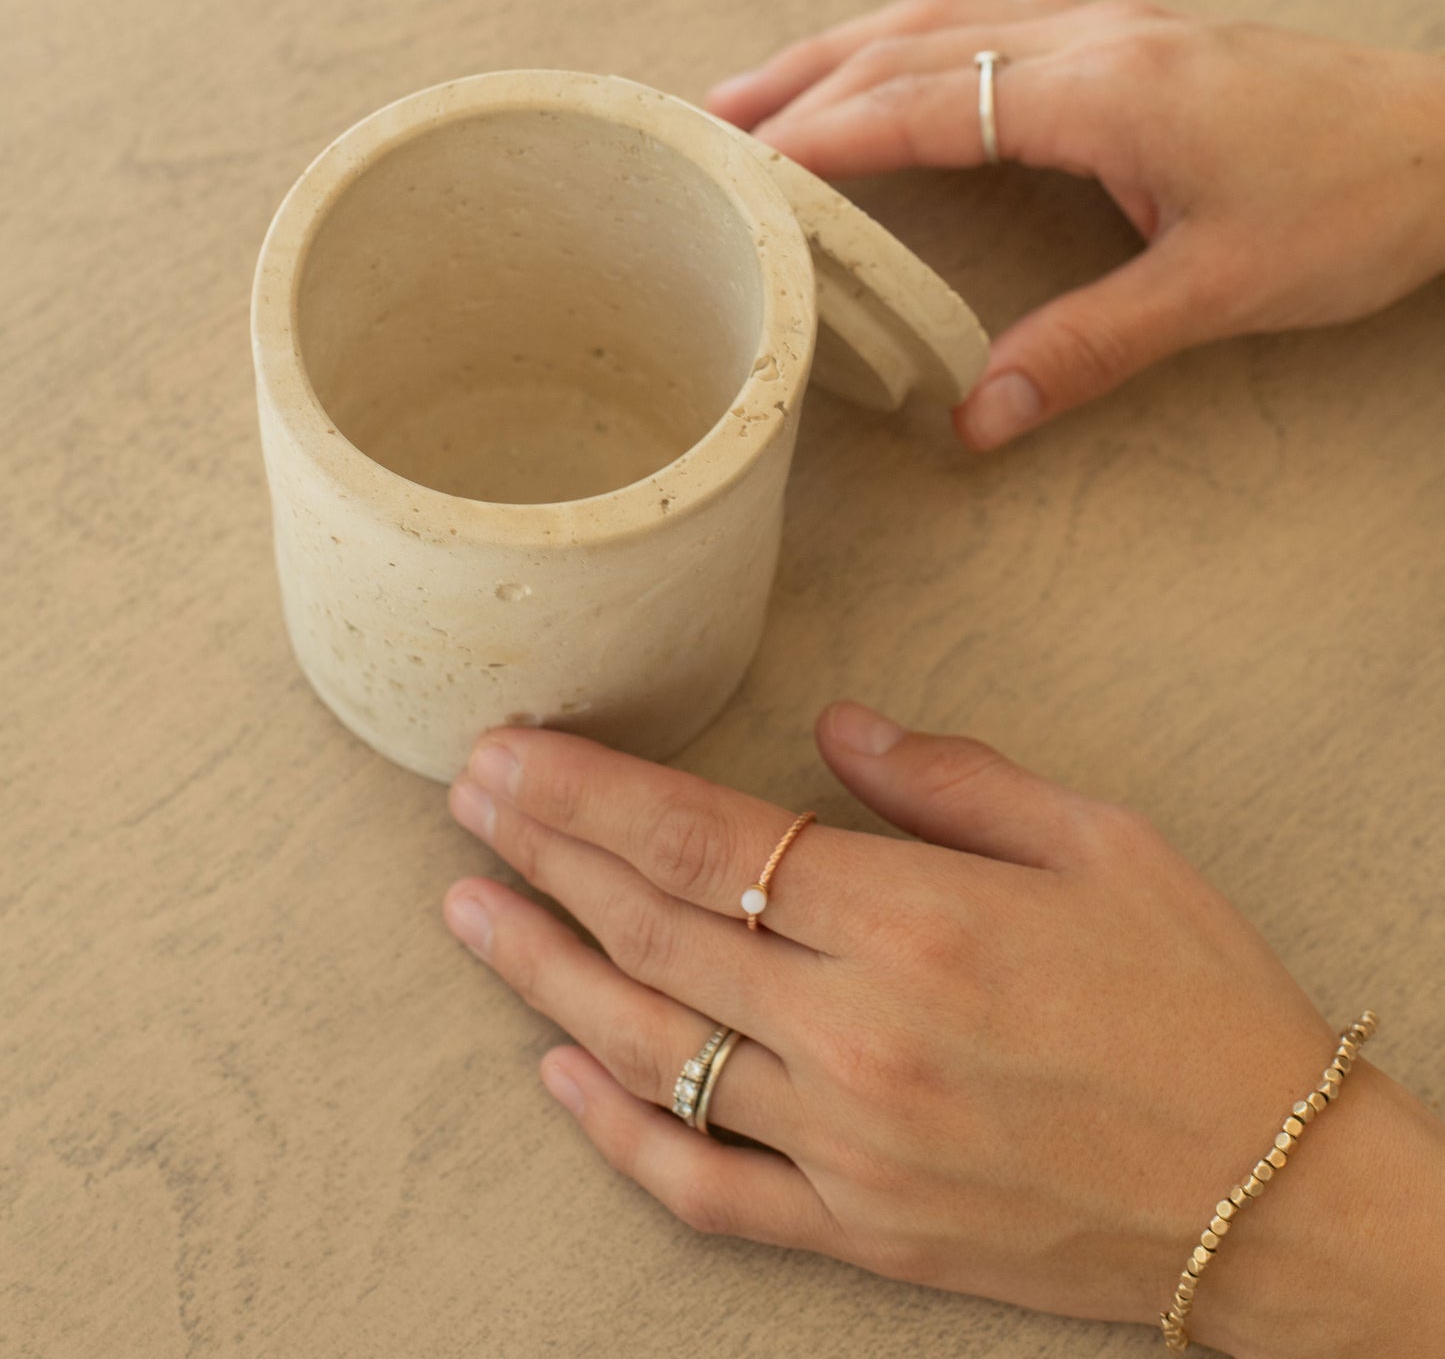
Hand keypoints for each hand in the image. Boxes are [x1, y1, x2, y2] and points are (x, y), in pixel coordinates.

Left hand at [443, 710, 1444, 1356]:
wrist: (1274, 1192)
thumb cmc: (1200, 995)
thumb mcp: (1102, 839)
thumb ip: (953, 776)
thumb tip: (833, 727)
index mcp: (919, 921)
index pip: (705, 840)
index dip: (590, 792)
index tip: (512, 751)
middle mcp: (861, 1035)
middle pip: (655, 928)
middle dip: (544, 853)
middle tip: (468, 797)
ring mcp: (849, 1145)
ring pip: (651, 1050)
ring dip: (545, 973)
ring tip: (468, 908)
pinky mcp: (859, 1230)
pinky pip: (705, 1187)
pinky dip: (617, 1133)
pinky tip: (559, 1073)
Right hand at [706, 0, 1444, 449]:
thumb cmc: (1356, 204)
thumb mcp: (1222, 289)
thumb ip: (1094, 345)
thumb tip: (979, 416)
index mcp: (1102, 90)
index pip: (924, 100)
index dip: (823, 135)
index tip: (737, 166)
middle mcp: (1092, 38)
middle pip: (909, 41)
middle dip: (801, 80)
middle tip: (706, 123)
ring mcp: (1114, 24)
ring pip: (945, 14)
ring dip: (847, 49)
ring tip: (765, 89)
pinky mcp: (1139, 34)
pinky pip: (993, 14)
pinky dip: (918, 37)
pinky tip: (905, 62)